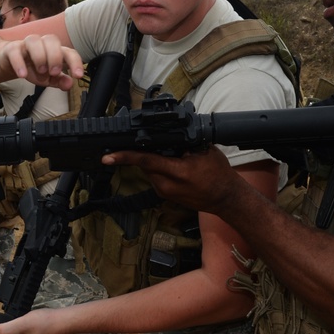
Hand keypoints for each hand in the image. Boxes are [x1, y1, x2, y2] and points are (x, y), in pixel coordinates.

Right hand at [0, 35, 84, 89]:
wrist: (9, 63)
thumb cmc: (32, 68)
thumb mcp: (48, 78)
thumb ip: (59, 81)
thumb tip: (69, 84)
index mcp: (54, 51)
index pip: (68, 52)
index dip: (75, 62)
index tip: (78, 76)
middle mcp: (42, 44)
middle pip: (52, 39)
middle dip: (55, 56)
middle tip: (54, 72)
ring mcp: (26, 45)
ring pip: (34, 40)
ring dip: (39, 56)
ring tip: (41, 71)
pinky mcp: (12, 49)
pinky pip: (15, 51)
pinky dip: (19, 63)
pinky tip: (22, 75)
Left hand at [102, 146, 241, 215]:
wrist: (226, 198)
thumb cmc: (218, 174)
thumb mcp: (203, 152)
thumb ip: (182, 143)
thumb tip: (165, 134)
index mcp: (177, 173)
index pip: (146, 161)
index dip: (125, 157)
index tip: (107, 156)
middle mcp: (167, 185)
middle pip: (144, 165)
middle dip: (144, 152)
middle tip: (150, 141)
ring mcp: (165, 192)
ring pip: (148, 171)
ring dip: (152, 160)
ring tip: (169, 153)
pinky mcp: (166, 196)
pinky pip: (155, 178)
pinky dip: (158, 169)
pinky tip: (170, 163)